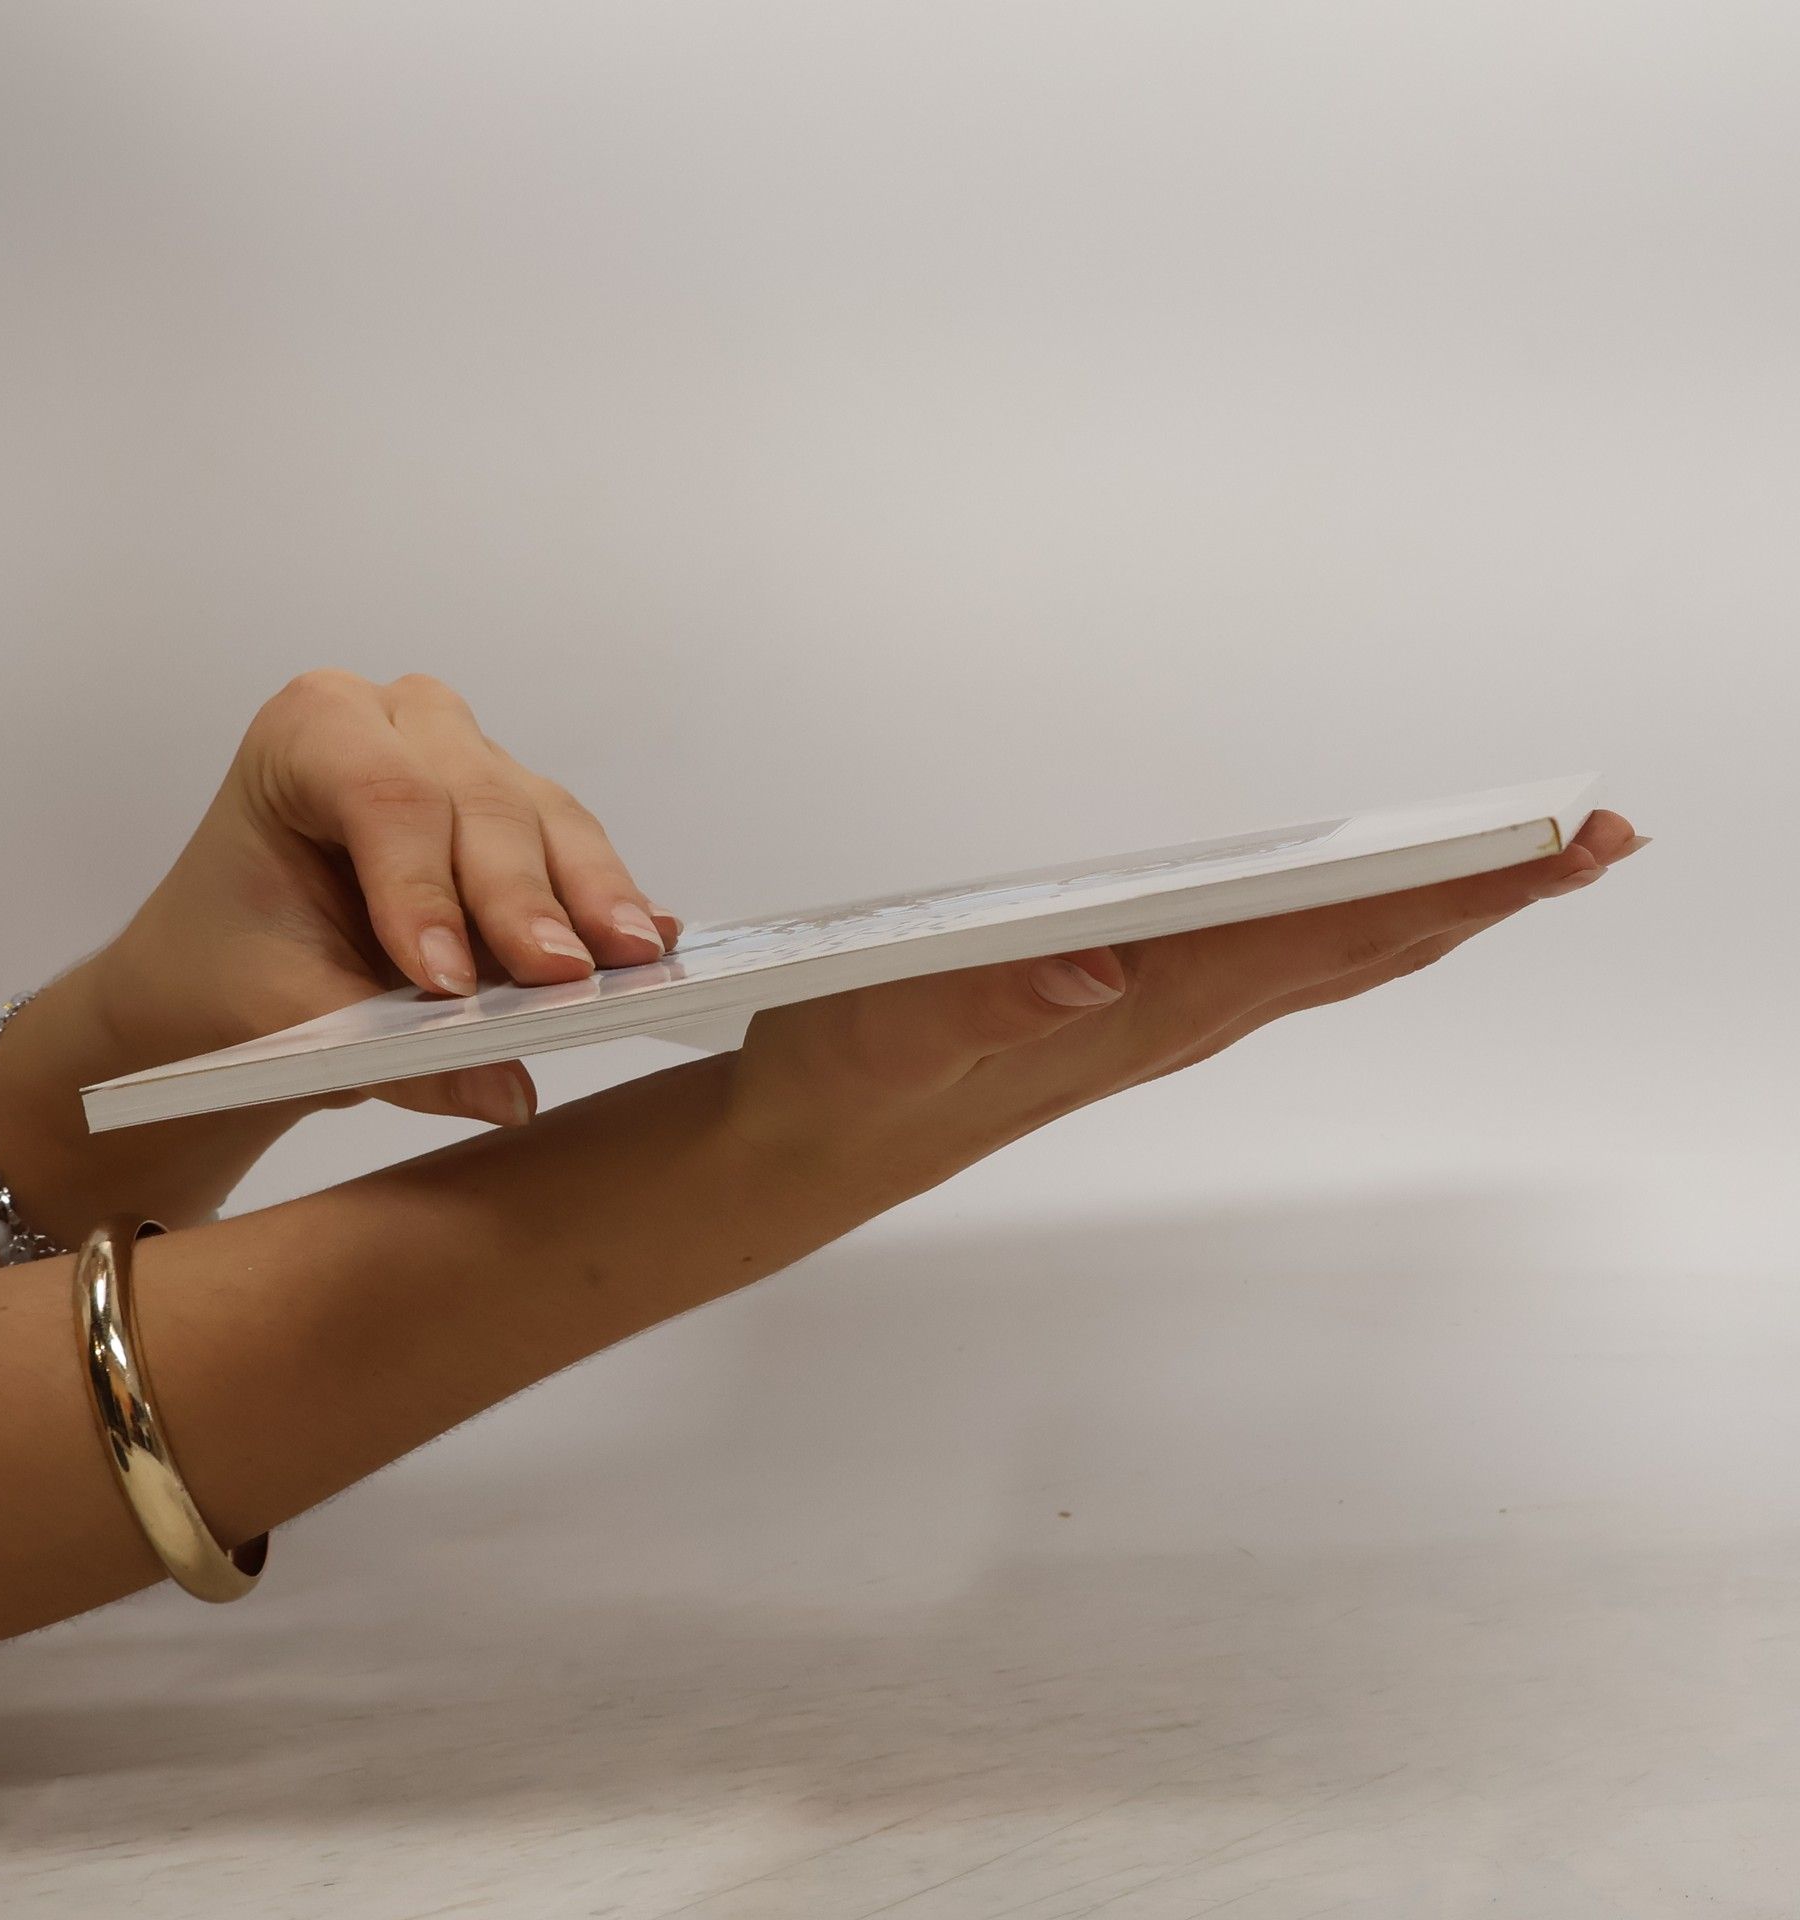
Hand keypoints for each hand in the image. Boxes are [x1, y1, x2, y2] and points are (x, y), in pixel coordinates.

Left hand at [92, 670, 680, 1126]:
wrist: (237, 974)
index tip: (446, 981)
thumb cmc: (240, 969)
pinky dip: (608, 903)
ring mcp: (472, 757)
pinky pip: (578, 849)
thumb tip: (505, 1091)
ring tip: (628, 963)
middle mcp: (400, 722)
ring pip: (544, 820)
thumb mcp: (290, 1019)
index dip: (423, 886)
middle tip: (561, 980)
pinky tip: (650, 944)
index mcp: (307, 733)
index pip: (382, 796)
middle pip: (478, 802)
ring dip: (587, 898)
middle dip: (521, 898)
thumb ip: (391, 1052)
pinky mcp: (527, 811)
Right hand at [730, 810, 1644, 1167]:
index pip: (1314, 939)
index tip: (1547, 848)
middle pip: (1356, 953)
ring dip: (1432, 917)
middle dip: (1480, 898)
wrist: (814, 1154)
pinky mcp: (1131, 1022)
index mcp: (1130, 1013)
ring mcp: (1158, 1028)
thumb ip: (985, 999)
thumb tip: (1101, 961)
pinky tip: (1371, 924)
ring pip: (1328, 966)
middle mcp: (1167, 1024)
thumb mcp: (888, 1031)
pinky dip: (1355, 936)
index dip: (1439, 890)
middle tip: (1592, 841)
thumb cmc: (847, 1082)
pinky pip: (1280, 973)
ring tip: (1516, 873)